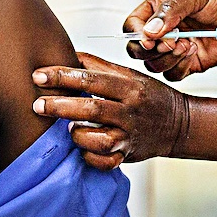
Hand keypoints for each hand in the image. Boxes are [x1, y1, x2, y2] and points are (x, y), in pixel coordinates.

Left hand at [32, 53, 189, 170]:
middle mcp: (130, 111)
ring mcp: (130, 135)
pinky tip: (81, 148)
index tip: (38, 75)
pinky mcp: (128, 155)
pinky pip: (105, 162)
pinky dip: (89, 157)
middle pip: (91, 108)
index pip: (91, 78)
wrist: (179, 123)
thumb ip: (98, 66)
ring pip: (97, 139)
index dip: (62, 76)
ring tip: (65, 129)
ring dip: (76, 134)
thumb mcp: (128, 74)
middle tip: (37, 105)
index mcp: (128, 86)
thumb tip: (67, 54)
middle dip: (59, 106)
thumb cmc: (147, 96)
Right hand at [124, 0, 216, 80]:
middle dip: (150, 50)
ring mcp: (174, 49)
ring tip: (188, 44)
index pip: (132, 24)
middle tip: (170, 44)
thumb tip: (151, 30)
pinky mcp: (187, 64)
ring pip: (152, 65)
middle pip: (136, 49)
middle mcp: (162, 30)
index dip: (136, 34)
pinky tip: (195, 52)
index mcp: (158, 8)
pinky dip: (180, 67)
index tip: (150, 39)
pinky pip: (172, 75)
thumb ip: (172, 10)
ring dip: (168, 58)